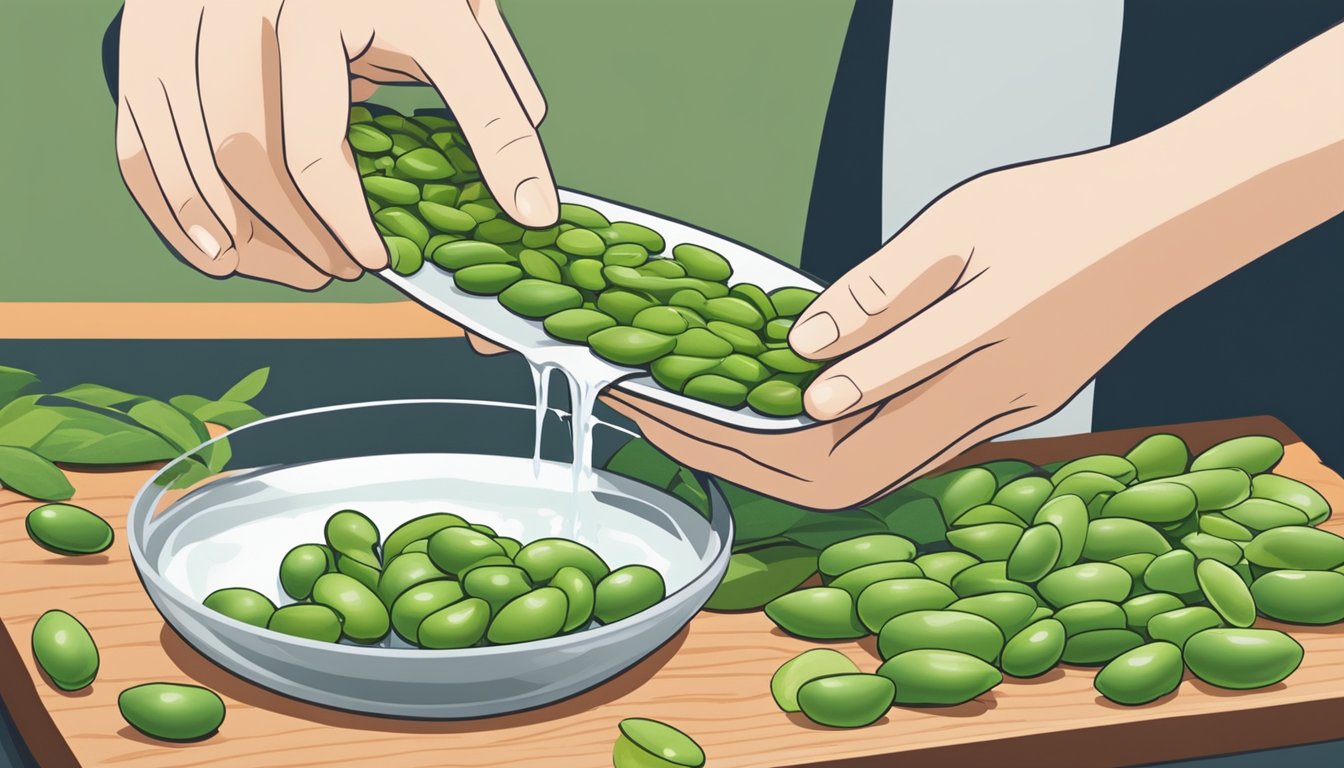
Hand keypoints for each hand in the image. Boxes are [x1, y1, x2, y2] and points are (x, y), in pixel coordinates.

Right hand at [115, 0, 556, 289]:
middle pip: (238, 153)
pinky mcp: (151, 44)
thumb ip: (495, 110)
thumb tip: (530, 209)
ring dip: (230, 235)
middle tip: (343, 270)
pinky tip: (214, 254)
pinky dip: (167, 207)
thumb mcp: (461, 23)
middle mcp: (237, 11)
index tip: (378, 260)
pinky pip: (136, 140)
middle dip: (291, 232)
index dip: (341, 217)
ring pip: (179, 154)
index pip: (312, 139)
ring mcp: (182, 24)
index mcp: (317, 9)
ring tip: (296, 271)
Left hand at [604, 146, 1197, 508]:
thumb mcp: (960, 225)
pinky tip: (781, 409)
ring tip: (696, 415)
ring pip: (862, 477)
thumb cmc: (1067, 211)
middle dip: (729, 458)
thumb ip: (879, 296)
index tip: (654, 400)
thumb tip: (799, 350)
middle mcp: (976, 412)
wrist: (1166, 228)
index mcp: (967, 362)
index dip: (726, 427)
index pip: (821, 431)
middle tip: (651, 414)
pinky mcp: (995, 412)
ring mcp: (989, 421)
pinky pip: (895, 450)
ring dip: (770, 458)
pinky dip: (824, 443)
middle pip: (833, 482)